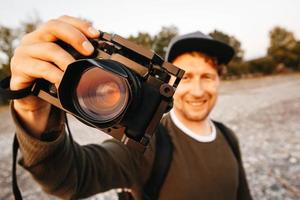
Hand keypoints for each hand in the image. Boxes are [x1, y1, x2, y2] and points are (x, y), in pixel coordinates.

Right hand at [10, 15, 99, 135]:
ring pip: (49, 48)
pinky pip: (41, 68)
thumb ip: (76, 58)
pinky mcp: (19, 67)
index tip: (96, 34)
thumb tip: (100, 60)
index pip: (62, 21)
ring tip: (78, 71)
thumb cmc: (51, 79)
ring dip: (68, 60)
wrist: (32, 99)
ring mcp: (24, 52)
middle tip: (89, 51)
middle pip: (54, 27)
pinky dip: (56, 75)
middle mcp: (34, 39)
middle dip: (75, 36)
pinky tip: (64, 82)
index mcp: (46, 35)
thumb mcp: (64, 66)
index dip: (80, 24)